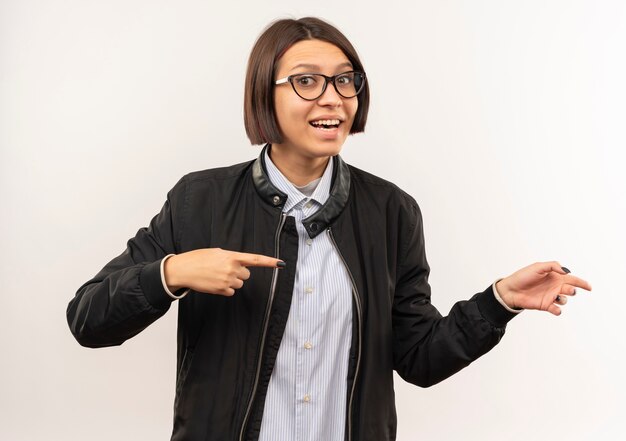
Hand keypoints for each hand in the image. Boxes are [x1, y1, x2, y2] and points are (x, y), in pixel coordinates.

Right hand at [164, 248, 284, 295]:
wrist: (183, 269)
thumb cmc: (199, 259)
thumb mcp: (217, 253)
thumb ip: (231, 257)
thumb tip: (240, 264)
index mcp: (232, 256)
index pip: (256, 259)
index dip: (270, 262)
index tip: (281, 264)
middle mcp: (232, 268)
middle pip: (247, 275)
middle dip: (239, 273)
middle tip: (224, 269)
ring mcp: (227, 280)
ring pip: (239, 284)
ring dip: (231, 281)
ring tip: (217, 276)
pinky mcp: (222, 290)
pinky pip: (231, 292)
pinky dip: (225, 289)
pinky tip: (215, 283)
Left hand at [496, 261, 591, 315]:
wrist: (511, 289)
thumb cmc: (523, 276)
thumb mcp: (538, 266)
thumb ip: (553, 266)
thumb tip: (566, 272)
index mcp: (555, 276)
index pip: (572, 279)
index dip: (582, 283)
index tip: (589, 287)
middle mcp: (554, 287)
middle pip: (571, 290)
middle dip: (572, 290)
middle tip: (566, 290)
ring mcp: (550, 296)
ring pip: (565, 300)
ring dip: (564, 299)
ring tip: (556, 296)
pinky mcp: (545, 305)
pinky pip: (557, 310)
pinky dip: (557, 310)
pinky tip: (553, 307)